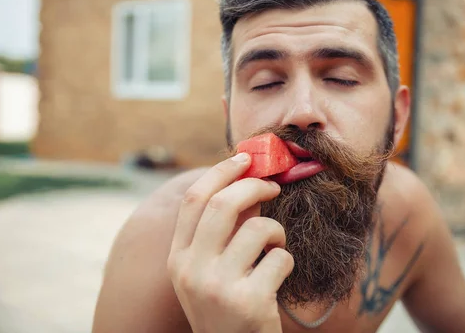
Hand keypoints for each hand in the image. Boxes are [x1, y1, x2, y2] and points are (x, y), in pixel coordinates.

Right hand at [167, 153, 293, 332]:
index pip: (193, 200)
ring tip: (275, 246)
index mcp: (178, 259)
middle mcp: (192, 270)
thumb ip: (221, 232)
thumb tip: (248, 183)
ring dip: (277, 231)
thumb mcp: (210, 271)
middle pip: (223, 205)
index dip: (220, 172)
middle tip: (273, 186)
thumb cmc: (227, 305)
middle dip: (254, 186)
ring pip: (259, 229)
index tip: (244, 158)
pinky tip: (278, 277)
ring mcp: (218, 287)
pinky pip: (281, 257)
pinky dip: (286, 259)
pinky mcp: (249, 302)